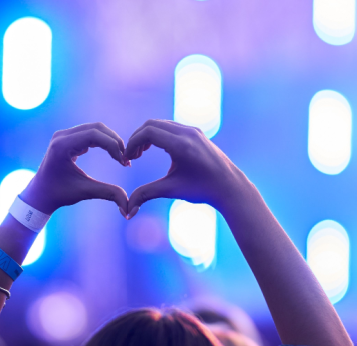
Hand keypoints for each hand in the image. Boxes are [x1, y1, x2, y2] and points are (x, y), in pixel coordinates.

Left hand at [19, 123, 129, 215]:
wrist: (40, 194)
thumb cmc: (59, 194)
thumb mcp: (84, 192)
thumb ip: (107, 193)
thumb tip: (127, 207)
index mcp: (62, 146)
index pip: (94, 135)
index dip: (113, 146)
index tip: (124, 162)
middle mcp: (62, 136)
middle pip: (96, 128)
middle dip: (114, 141)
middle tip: (126, 158)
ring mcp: (63, 135)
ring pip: (94, 128)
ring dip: (109, 140)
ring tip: (120, 157)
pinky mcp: (66, 138)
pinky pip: (88, 133)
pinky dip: (102, 141)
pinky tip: (110, 154)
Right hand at [123, 119, 255, 217]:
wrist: (229, 187)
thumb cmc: (202, 190)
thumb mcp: (171, 190)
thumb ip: (146, 194)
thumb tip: (127, 210)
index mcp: (181, 144)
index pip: (148, 132)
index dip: (132, 143)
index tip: (127, 158)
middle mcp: (187, 133)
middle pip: (152, 124)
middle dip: (137, 138)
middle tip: (131, 156)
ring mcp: (193, 131)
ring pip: (161, 124)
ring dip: (147, 135)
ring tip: (140, 154)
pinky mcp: (196, 133)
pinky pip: (171, 127)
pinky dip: (159, 134)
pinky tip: (155, 150)